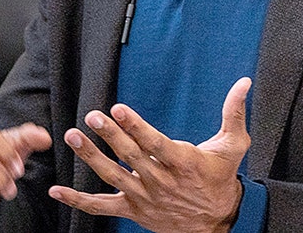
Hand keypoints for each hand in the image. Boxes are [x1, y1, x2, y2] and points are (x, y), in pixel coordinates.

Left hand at [49, 77, 251, 232]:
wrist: (218, 221)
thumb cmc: (222, 178)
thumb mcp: (233, 146)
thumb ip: (235, 112)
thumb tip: (244, 83)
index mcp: (182, 162)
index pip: (154, 142)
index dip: (136, 126)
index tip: (118, 109)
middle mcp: (160, 180)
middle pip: (131, 156)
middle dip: (110, 135)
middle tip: (92, 116)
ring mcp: (144, 197)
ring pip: (114, 176)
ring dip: (91, 158)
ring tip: (74, 137)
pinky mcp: (133, 211)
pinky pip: (102, 207)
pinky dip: (79, 200)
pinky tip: (58, 190)